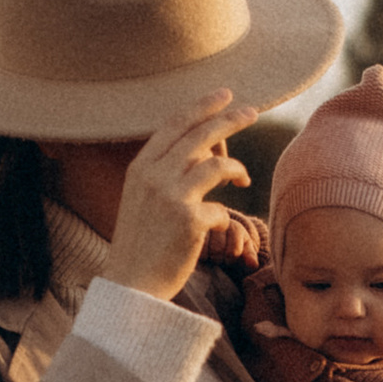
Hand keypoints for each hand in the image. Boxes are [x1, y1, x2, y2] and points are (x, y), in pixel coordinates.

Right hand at [105, 94, 256, 300]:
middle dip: (231, 119)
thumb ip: (165, 172)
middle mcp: (153, 175)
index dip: (202, 106)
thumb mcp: (142, 199)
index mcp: (140, 167)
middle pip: (201, 135)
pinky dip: (224, 217)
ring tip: (243, 181)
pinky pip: (222, 209)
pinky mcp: (189, 221)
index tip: (225, 95)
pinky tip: (218, 227)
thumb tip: (204, 151)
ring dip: (237, 170)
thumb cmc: (141, 244)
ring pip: (217, 165)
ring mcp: (171, 197)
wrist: (130, 286)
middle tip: (252, 112)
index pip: (175, 124)